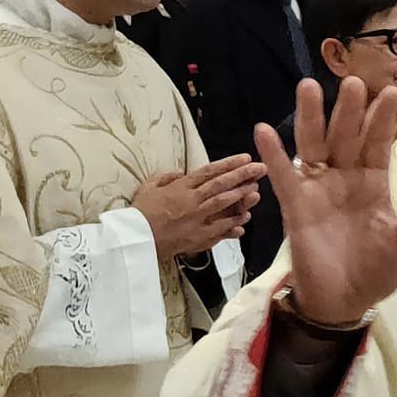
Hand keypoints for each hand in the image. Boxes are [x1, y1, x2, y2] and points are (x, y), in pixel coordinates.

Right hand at [131, 156, 264, 261]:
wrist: (135, 239)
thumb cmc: (140, 212)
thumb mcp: (148, 187)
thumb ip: (166, 177)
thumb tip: (182, 172)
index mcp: (181, 187)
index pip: (209, 171)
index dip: (229, 164)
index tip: (246, 158)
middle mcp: (192, 201)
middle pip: (221, 185)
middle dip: (243, 175)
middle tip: (260, 169)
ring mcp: (197, 219)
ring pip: (223, 205)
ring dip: (242, 197)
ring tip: (256, 191)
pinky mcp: (197, 238)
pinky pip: (219, 231)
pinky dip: (232, 226)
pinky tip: (244, 221)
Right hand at [257, 77, 396, 327]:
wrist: (344, 303)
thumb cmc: (377, 273)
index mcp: (374, 184)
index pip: (378, 144)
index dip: (383, 120)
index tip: (392, 92)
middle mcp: (345, 178)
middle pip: (346, 136)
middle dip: (349, 110)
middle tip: (354, 81)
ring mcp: (318, 190)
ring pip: (313, 145)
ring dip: (311, 117)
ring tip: (308, 87)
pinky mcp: (295, 207)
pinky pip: (284, 177)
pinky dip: (273, 154)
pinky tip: (263, 130)